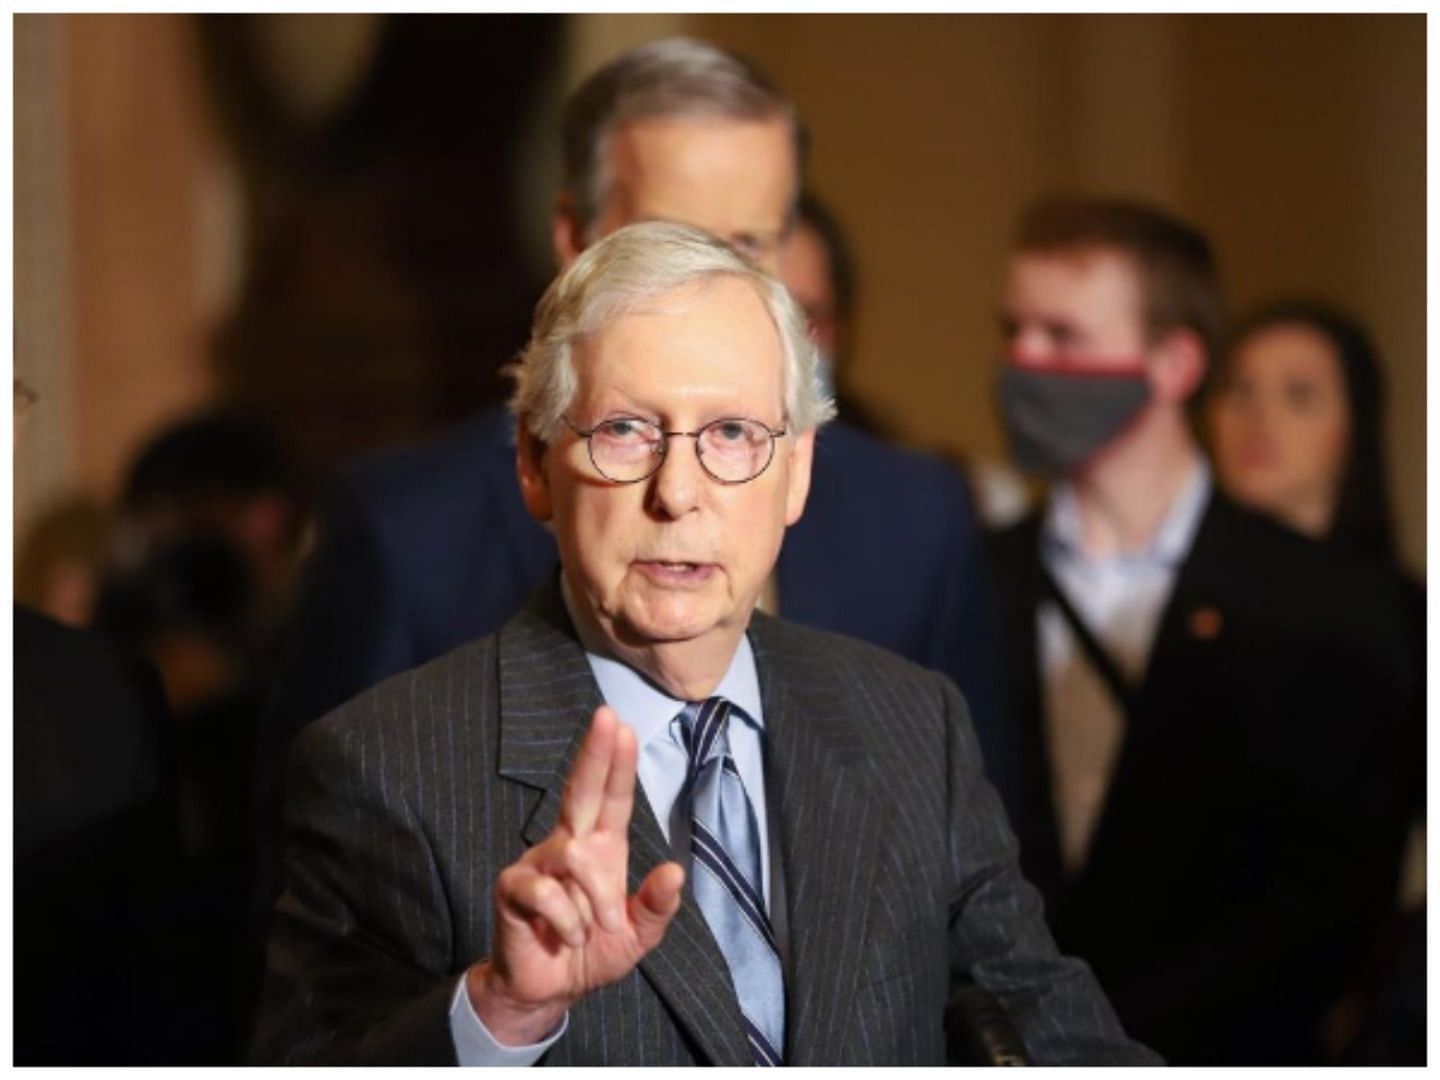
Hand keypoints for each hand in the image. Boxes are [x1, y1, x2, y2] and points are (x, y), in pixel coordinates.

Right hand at [467, 706, 684, 1044]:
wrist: (548, 990)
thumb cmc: (592, 953)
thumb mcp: (637, 937)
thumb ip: (657, 907)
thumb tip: (676, 870)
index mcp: (602, 849)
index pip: (611, 797)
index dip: (616, 763)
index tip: (622, 726)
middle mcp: (570, 845)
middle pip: (580, 790)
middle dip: (595, 754)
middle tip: (607, 718)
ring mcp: (538, 863)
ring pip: (574, 855)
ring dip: (595, 898)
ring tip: (596, 928)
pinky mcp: (513, 887)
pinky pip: (546, 892)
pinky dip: (567, 921)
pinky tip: (565, 936)